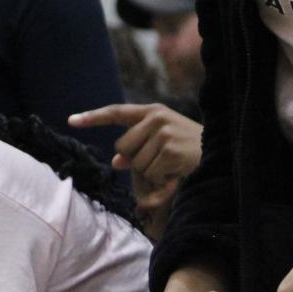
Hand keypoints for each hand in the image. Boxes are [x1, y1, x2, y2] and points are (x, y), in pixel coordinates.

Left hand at [68, 103, 202, 212]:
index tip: (71, 121)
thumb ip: (138, 146)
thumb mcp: (162, 142)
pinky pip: (149, 173)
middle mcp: (156, 118)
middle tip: (158, 161)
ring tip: (170, 166)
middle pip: (122, 147)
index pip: (117, 112)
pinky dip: (159, 180)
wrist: (221, 152)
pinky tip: (174, 172)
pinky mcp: (170, 149)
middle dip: (134, 160)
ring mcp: (164, 133)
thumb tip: (116, 161)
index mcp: (152, 111)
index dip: (93, 117)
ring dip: (149, 172)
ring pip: (135, 164)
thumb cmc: (187, 149)